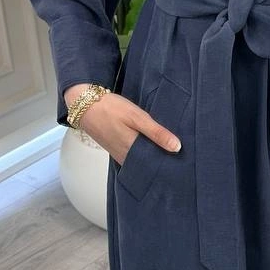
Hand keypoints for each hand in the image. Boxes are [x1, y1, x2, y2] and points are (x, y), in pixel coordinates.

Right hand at [64, 84, 181, 164]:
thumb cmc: (111, 109)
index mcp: (133, 150)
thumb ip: (157, 133)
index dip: (170, 164)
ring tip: (170, 154)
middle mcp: (126, 157)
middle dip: (163, 162)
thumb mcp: (137, 117)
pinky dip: (143, 154)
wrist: (85, 105)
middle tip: (181, 160)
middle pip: (149, 165)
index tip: (184, 164)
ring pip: (141, 161)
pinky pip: (133, 156)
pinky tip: (151, 147)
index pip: (156, 165)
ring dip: (153, 158)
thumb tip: (177, 148)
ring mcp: (120, 155)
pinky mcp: (116, 150)